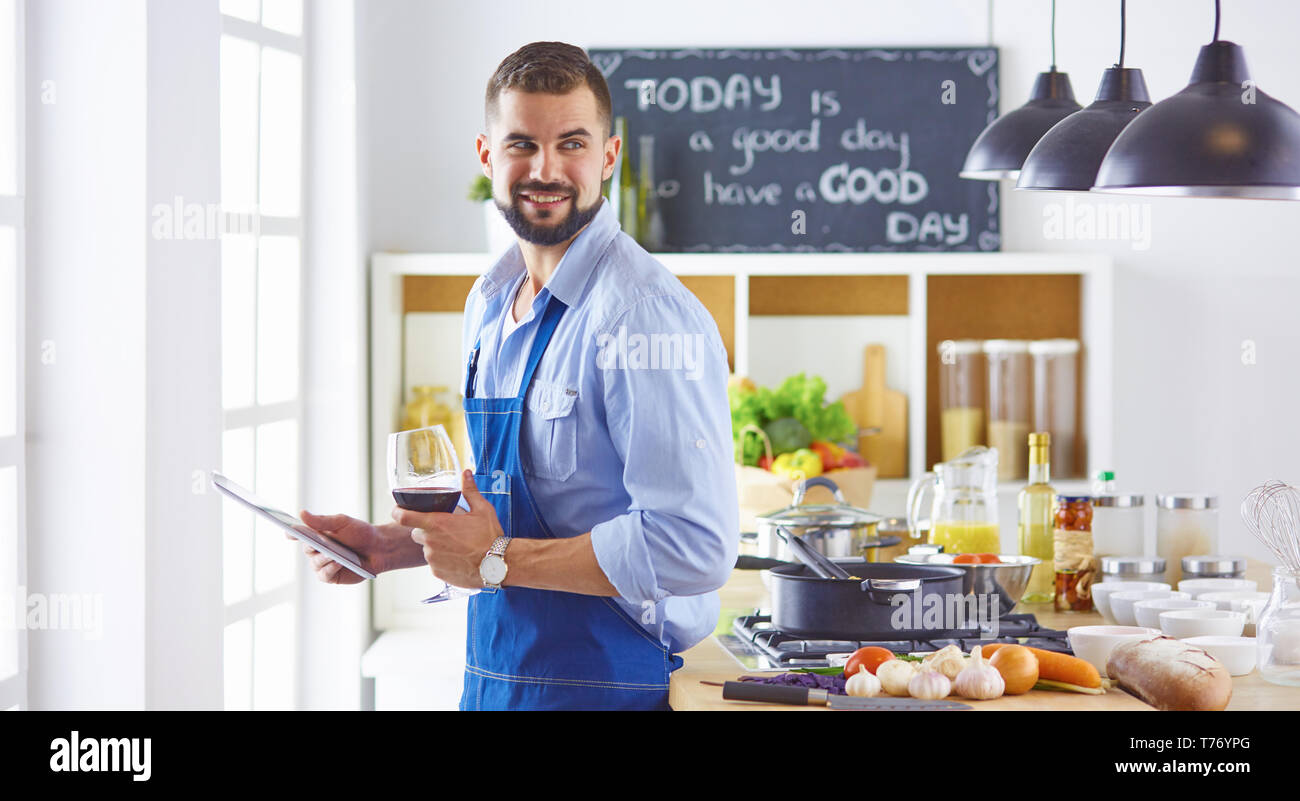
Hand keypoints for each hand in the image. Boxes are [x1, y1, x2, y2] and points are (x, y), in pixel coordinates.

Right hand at [292, 511, 416, 584]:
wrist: (379, 549)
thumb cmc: (360, 533)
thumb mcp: (342, 523)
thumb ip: (322, 521)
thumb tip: (302, 514)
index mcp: (317, 534)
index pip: (299, 534)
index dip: (291, 532)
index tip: (288, 531)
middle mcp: (317, 550)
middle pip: (306, 549)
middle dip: (313, 546)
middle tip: (320, 543)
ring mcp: (323, 564)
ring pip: (315, 563)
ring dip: (324, 558)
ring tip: (334, 554)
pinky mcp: (331, 576)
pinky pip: (324, 575)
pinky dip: (330, 568)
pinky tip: (339, 562)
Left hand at [392, 469, 502, 588]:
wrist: (498, 565)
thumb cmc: (490, 537)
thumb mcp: (482, 510)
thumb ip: (470, 490)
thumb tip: (466, 472)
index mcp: (437, 523)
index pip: (404, 517)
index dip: (396, 512)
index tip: (396, 510)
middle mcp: (431, 542)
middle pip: (417, 533)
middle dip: (427, 531)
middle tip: (445, 530)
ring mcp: (433, 559)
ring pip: (427, 549)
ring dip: (436, 546)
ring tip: (456, 546)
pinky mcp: (438, 573)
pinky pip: (434, 564)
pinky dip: (442, 561)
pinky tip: (458, 558)